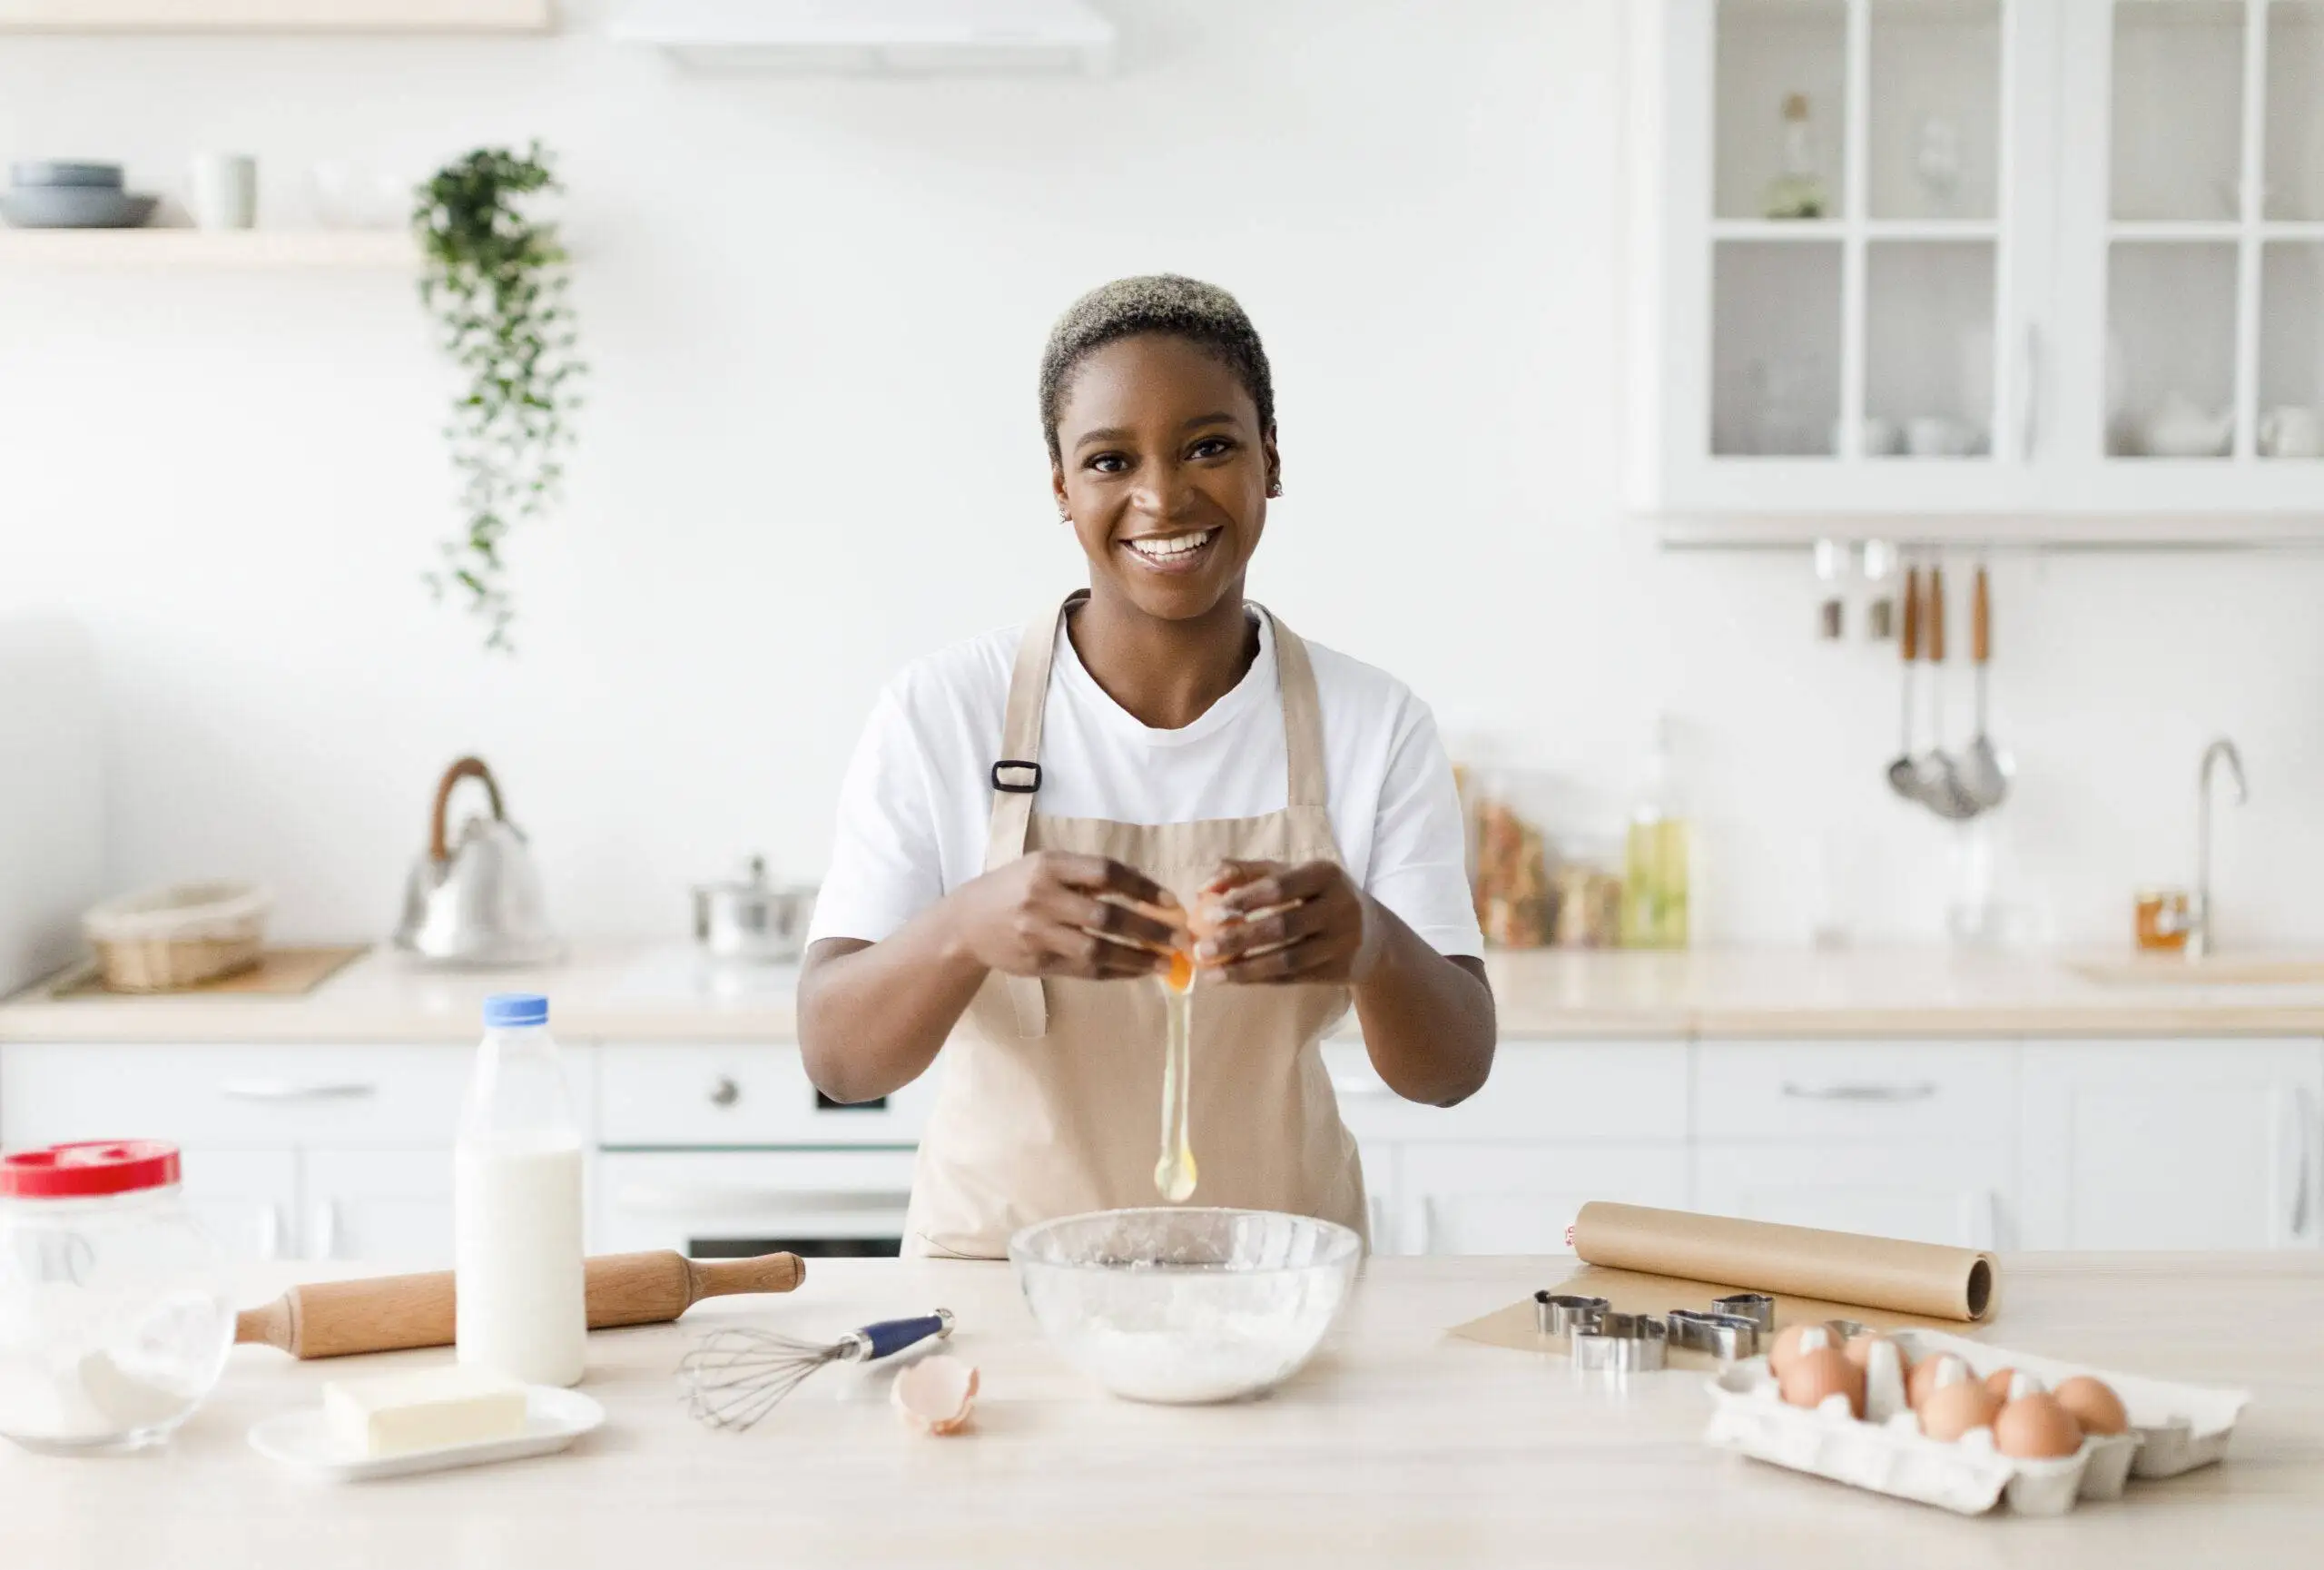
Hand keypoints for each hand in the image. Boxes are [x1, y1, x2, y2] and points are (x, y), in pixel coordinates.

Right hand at [948, 851, 1182, 979]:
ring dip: (1137, 958)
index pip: (1105, 872)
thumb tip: (1148, 890)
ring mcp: (1039, 933)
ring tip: (1167, 962)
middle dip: (1149, 929)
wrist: (968, 923)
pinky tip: (1139, 971)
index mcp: (1049, 865)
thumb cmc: (1017, 887)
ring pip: (1097, 949)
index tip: (1170, 901)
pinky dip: (1117, 971)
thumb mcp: (1045, 867)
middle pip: (1106, 916)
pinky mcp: (1038, 962)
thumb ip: (1088, 875)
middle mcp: (1043, 898)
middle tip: (1180, 938)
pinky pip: (1085, 970)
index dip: (1142, 887)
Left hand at [1192, 859, 1381, 984]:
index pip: (1279, 887)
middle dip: (1238, 939)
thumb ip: (1246, 873)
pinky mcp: (1341, 971)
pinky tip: (1234, 979)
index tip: (1208, 914)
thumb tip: (1204, 888)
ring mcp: (1343, 942)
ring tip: (1212, 974)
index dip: (1243, 900)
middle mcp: (1340, 906)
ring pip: (1287, 960)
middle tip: (1202, 949)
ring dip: (1245, 969)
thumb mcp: (1291, 874)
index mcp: (1325, 874)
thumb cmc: (1317, 896)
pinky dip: (1261, 980)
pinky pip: (1294, 978)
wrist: (1373, 934)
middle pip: (1282, 926)